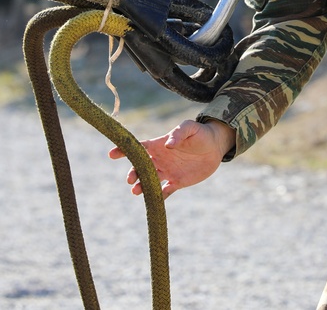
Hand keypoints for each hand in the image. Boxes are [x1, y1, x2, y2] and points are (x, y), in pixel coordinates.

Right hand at [108, 120, 234, 198]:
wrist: (214, 147)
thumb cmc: (200, 133)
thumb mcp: (190, 128)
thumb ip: (178, 134)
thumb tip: (168, 145)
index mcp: (159, 145)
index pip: (138, 147)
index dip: (124, 150)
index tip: (111, 154)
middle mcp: (160, 159)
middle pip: (141, 167)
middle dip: (133, 173)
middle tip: (130, 179)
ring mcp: (168, 171)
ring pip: (150, 181)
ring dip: (142, 186)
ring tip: (136, 191)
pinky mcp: (177, 182)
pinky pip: (166, 191)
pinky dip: (159, 196)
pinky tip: (155, 199)